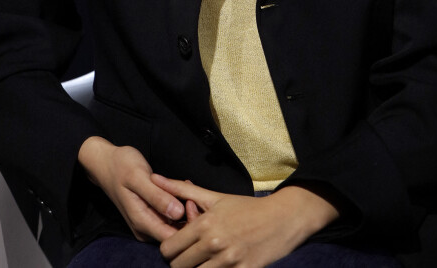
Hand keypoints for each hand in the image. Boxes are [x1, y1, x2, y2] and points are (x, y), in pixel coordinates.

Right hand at [78, 136, 185, 241]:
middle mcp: (145, 229)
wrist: (107, 163)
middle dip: (189, 215)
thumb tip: (177, 213)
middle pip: (175, 234)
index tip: (192, 202)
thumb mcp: (138, 177)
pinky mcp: (152, 216)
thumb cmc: (121, 166)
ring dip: (185, 208)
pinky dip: (179, 204)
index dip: (186, 224)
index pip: (171, 238)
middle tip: (191, 190)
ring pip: (175, 224)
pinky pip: (171, 216)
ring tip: (186, 186)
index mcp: (141, 222)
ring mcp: (148, 223)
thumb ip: (156, 196)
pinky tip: (182, 188)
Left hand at [154, 177, 339, 267]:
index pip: (168, 248)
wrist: (282, 219)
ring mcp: (228, 262)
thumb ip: (183, 190)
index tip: (179, 244)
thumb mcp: (215, 198)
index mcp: (205, 223)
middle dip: (181, 262)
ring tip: (204, 260)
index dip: (170, 248)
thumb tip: (155, 178)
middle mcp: (214, 244)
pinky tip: (219, 265)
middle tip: (191, 254)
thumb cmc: (246, 208)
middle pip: (177, 267)